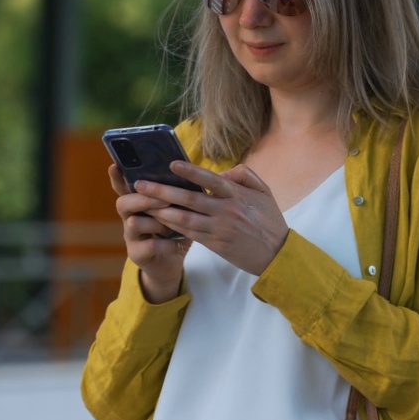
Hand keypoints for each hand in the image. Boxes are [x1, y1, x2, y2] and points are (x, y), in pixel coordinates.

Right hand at [108, 164, 189, 302]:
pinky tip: (176, 244)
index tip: (115, 166)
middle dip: (144, 199)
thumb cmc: (176, 227)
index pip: (123, 186)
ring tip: (171, 227)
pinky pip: (149, 246)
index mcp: (138, 202)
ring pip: (132, 223)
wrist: (173, 259)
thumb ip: (176, 193)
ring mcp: (131, 236)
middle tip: (165, 199)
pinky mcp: (136, 253)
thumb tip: (189, 172)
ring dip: (155, 223)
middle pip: (123, 202)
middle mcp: (129, 217)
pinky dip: (165, 244)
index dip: (117, 177)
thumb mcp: (177, 208)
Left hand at [131, 161, 289, 276]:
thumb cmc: (270, 220)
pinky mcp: (215, 244)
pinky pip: (189, 234)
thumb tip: (222, 172)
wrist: (277, 254)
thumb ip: (244, 175)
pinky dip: (172, 227)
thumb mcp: (264, 192)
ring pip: (184, 218)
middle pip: (190, 199)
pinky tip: (158, 220)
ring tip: (143, 203)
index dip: (190, 172)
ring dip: (161, 210)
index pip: (210, 180)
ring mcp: (219, 229)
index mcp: (238, 195)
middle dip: (163, 191)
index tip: (171, 164)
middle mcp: (226, 211)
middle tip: (141, 184)